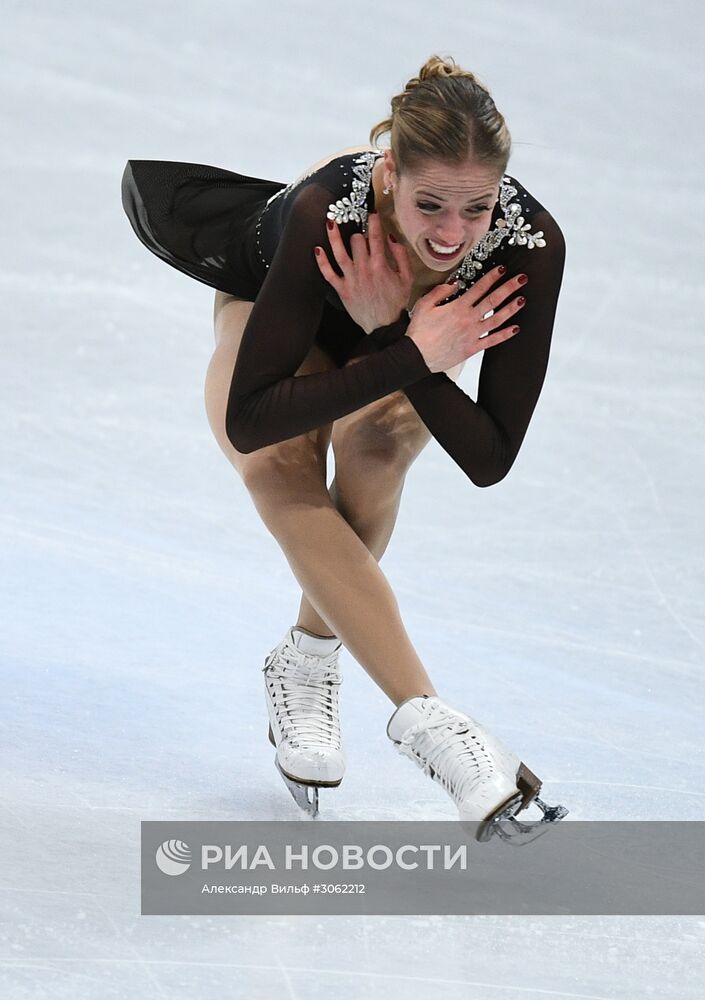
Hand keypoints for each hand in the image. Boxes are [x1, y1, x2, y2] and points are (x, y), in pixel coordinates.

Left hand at [314, 212, 413, 332]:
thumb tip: (391, 237)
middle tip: (360, 235)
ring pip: (339, 252)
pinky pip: (328, 273)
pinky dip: (321, 262)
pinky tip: (317, 249)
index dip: (373, 222)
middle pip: (356, 241)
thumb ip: (401, 256)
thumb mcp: (407, 278)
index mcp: (380, 265)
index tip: (372, 213)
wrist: (383, 325)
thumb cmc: (396, 302)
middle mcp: (363, 269)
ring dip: (333, 236)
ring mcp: (351, 279)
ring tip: (329, 222)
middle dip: (359, 234)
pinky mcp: (341, 289)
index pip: (375, 236)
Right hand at [407, 266, 527, 372]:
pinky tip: (515, 328)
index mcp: (458, 307)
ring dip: (511, 309)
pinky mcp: (472, 348)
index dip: (492, 277)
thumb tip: (454, 283)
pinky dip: (504, 335)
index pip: (479, 288)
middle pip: (493, 300)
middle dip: (509, 288)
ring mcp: (472, 334)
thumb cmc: (419, 332)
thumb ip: (440, 291)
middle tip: (522, 279)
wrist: (417, 356)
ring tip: (522, 299)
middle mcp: (469, 319)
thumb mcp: (424, 305)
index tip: (502, 269)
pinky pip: (492, 340)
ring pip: (497, 319)